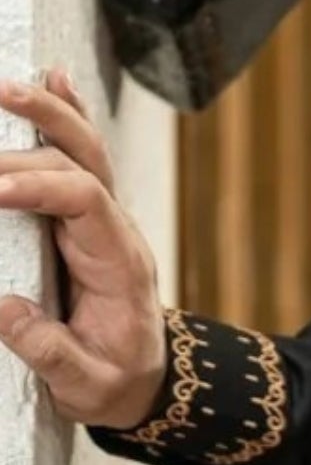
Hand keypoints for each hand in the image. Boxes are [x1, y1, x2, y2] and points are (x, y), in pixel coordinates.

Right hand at [0, 65, 168, 428]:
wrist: (142, 380)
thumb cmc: (115, 382)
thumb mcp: (89, 385)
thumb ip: (52, 353)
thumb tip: (4, 311)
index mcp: (120, 263)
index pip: (86, 203)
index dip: (40, 188)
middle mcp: (116, 229)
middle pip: (84, 163)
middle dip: (36, 137)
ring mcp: (104, 218)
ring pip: (83, 150)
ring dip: (47, 113)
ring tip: (5, 86)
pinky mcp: (85, 216)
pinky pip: (80, 158)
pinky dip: (66, 116)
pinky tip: (52, 79)